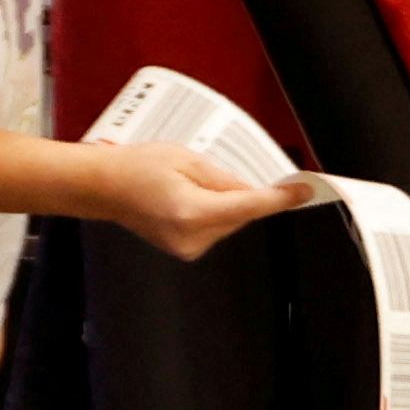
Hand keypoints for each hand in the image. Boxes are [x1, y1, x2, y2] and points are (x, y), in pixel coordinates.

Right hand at [91, 142, 324, 260]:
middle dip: (239, 193)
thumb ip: (226, 178)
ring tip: (190, 185)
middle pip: (241, 215)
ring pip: (230, 222)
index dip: (280, 199)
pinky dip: (214, 212)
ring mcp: (188, 248)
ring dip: (225, 203)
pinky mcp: (186, 250)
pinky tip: (189, 198)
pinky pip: (216, 228)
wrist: (106, 187)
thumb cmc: (137, 167)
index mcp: (191, 212)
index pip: (249, 206)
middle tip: (209, 174)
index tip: (303, 191)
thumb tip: (255, 189)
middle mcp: (191, 237)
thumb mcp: (188, 159)